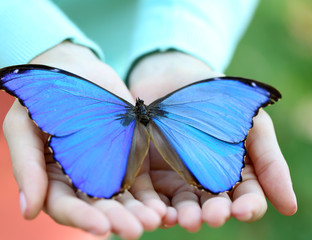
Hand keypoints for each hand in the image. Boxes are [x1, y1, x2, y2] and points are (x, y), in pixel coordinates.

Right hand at [3, 42, 165, 238]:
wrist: (74, 67)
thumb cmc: (41, 95)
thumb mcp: (23, 125)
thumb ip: (25, 165)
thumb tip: (28, 211)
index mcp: (50, 178)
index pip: (64, 206)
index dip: (81, 219)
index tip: (101, 228)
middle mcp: (79, 181)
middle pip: (97, 208)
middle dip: (117, 219)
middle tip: (136, 230)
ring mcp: (105, 170)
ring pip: (122, 198)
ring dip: (138, 212)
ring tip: (156, 219)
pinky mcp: (128, 157)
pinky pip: (140, 180)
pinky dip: (152, 194)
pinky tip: (165, 204)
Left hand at [128, 51, 296, 230]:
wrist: (174, 76)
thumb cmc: (218, 100)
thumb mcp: (251, 124)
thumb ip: (269, 161)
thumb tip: (290, 207)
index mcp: (233, 174)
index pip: (245, 198)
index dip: (247, 206)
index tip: (242, 209)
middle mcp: (205, 182)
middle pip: (212, 206)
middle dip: (213, 213)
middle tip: (211, 217)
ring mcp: (175, 179)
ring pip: (182, 205)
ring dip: (185, 215)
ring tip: (184, 219)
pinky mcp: (147, 173)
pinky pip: (150, 195)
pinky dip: (155, 206)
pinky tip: (159, 212)